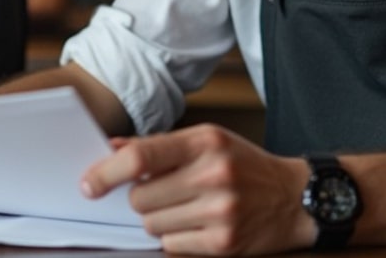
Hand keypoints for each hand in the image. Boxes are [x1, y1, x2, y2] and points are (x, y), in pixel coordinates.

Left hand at [80, 124, 314, 254]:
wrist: (296, 198)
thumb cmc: (246, 165)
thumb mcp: (207, 140)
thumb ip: (159, 144)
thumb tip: (112, 148)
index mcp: (205, 142)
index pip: (140, 158)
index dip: (106, 172)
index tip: (89, 184)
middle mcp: (213, 175)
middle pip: (140, 198)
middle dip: (141, 199)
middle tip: (162, 194)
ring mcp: (221, 212)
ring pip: (152, 225)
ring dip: (158, 220)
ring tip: (185, 208)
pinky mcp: (224, 243)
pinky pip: (171, 246)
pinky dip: (175, 238)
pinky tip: (198, 225)